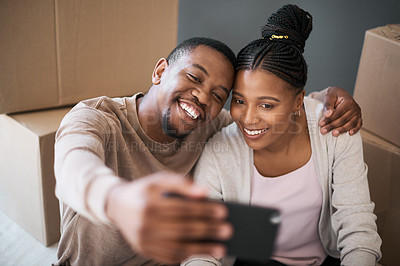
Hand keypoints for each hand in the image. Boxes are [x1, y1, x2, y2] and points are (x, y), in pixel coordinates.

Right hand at [105, 171, 231, 263]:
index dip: (205, 211)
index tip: (224, 212)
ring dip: (202, 249)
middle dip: (208, 230)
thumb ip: (182, 183)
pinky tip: (201, 252)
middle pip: (183, 229)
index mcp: (149, 204)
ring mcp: (143, 241)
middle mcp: (145, 225)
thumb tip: (204, 192)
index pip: (183, 209)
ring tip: (221, 248)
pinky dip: (187, 255)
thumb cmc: (144, 190)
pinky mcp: (143, 251)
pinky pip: (169, 257)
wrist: (118, 205)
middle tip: (228, 230)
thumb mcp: (159, 179)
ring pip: (178, 247)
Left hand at [319, 86, 361, 135]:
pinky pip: (358, 125)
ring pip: (350, 124)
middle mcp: (355, 107)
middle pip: (343, 119)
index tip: (321, 124)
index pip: (338, 113)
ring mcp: (358, 113)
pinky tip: (349, 133)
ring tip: (333, 134)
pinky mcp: (359, 117)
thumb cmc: (334, 95)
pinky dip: (355, 130)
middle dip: (332, 126)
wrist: (340, 94)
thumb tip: (327, 114)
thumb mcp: (329, 96)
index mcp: (348, 101)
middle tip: (323, 131)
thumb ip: (327, 105)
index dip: (329, 119)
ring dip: (341, 130)